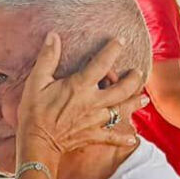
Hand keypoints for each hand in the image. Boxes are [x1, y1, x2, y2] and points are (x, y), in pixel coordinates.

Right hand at [16, 33, 146, 164]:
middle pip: (122, 89)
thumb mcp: (36, 81)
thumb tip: (53, 35)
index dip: (113, 49)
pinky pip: (112, 137)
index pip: (102, 63)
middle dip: (133, 79)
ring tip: (144, 98)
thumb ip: (47, 58)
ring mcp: (96, 120)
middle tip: (138, 73)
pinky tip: (132, 138)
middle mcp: (93, 102)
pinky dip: (123, 138)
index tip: (122, 40)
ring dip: (134, 104)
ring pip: (122, 111)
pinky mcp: (93, 135)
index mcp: (80, 86)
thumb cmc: (34, 111)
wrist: (36, 143)